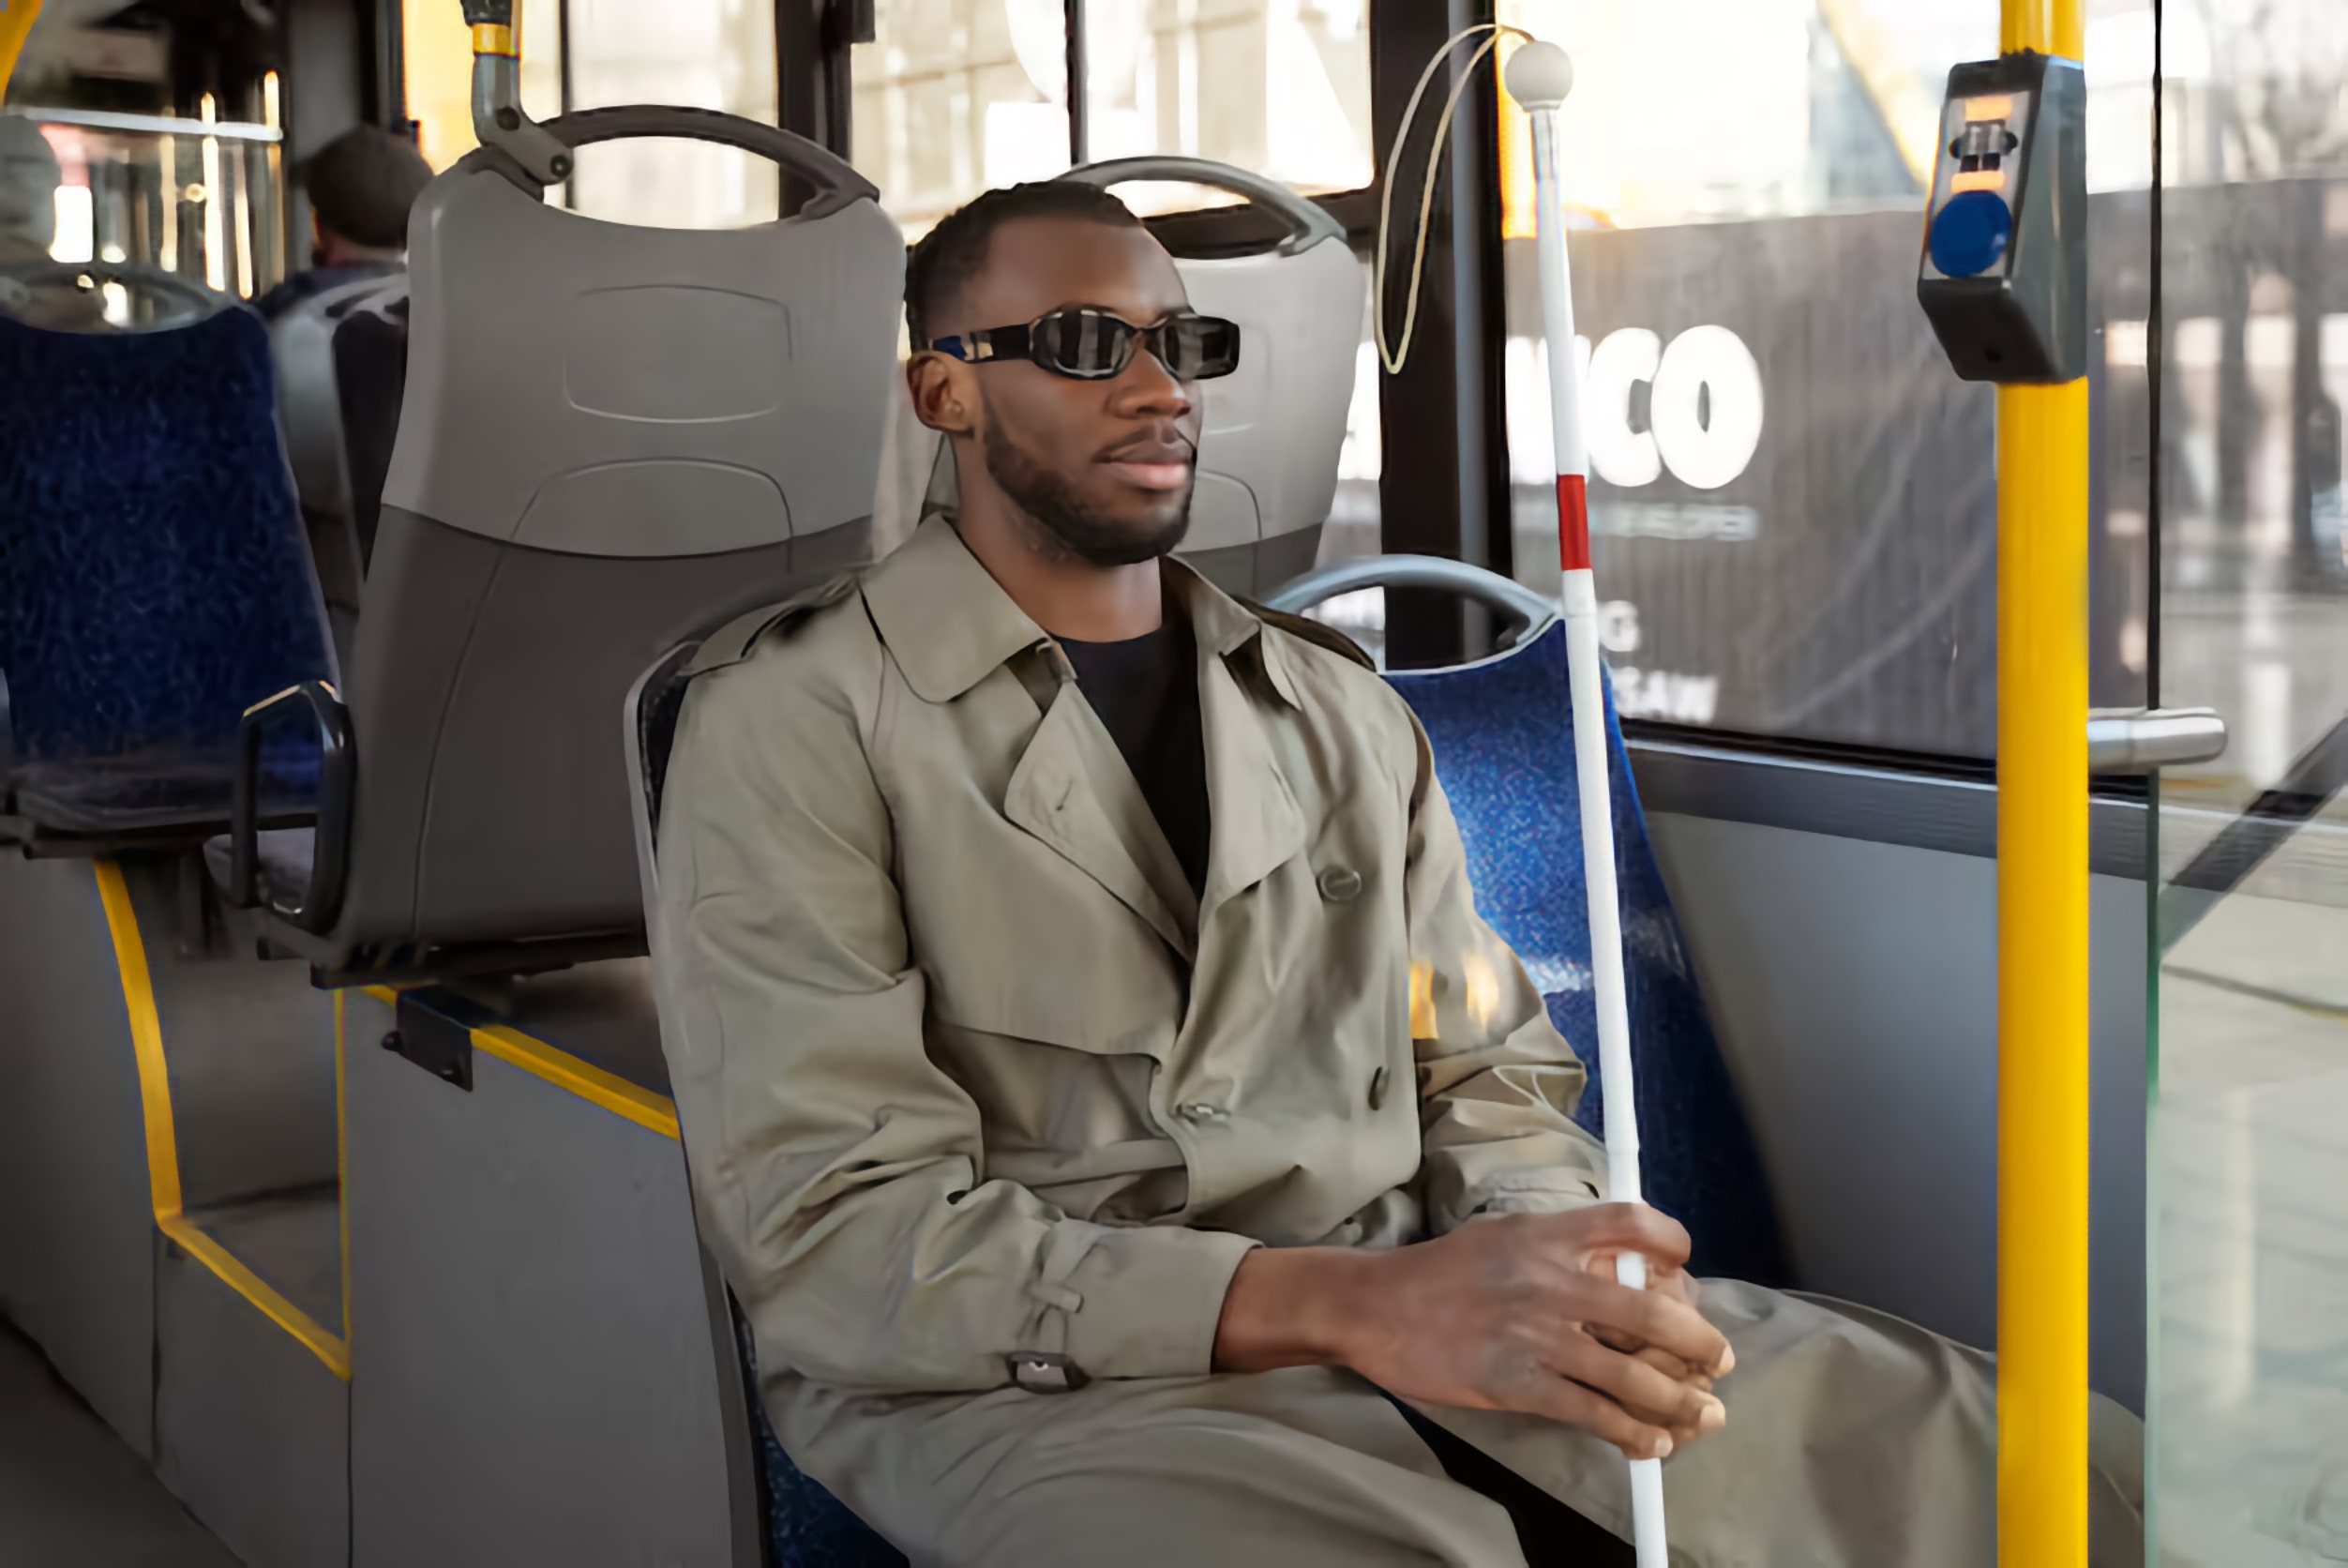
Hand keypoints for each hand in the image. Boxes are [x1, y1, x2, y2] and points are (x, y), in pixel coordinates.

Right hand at [1214, 1205, 1731, 1460]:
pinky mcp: (1521, 1385)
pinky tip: (1652, 1444)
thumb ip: (1558, 1248)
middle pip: (1656, 1313)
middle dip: (1701, 1344)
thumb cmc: (1437, 1274)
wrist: (1374, 1308)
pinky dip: (1635, 1434)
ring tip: (1702, 1415)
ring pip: (1635, 1376)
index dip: (1672, 1245)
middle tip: (1715, 1361)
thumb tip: (1618, 1275)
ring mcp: (1539, 1336)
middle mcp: (1552, 1280)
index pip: (1632, 1224)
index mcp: (1548, 1234)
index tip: (1684, 1270)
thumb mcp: (1502, 1236)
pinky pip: (1597, 1415)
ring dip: (1681, 1402)